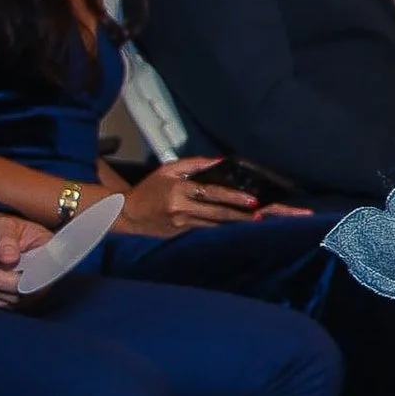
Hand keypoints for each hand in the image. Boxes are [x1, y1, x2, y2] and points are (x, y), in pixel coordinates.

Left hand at [0, 211, 49, 308]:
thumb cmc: (3, 229)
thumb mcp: (3, 226)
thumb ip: (6, 240)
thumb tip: (9, 258)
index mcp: (49, 254)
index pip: (42, 275)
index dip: (22, 276)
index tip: (3, 263)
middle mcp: (44, 275)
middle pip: (26, 292)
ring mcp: (32, 289)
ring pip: (11, 300)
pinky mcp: (17, 297)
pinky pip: (1, 303)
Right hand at [113, 159, 259, 236]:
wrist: (128, 213)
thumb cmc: (149, 188)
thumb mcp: (168, 169)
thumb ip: (195, 164)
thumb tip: (220, 161)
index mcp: (180, 191)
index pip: (212, 194)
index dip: (233, 198)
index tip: (252, 201)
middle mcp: (183, 210)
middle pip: (219, 213)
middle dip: (244, 215)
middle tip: (265, 215)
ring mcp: (183, 225)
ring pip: (217, 225)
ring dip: (239, 223)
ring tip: (262, 221)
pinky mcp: (183, 233)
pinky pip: (208, 229)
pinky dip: (225, 228)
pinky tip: (242, 227)